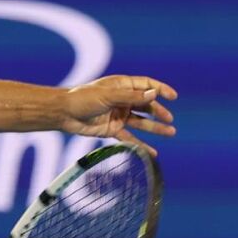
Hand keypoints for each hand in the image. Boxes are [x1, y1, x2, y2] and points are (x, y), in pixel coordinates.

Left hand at [60, 75, 177, 154]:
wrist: (63, 114)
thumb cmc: (83, 99)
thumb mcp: (109, 96)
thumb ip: (131, 97)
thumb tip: (154, 94)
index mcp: (122, 86)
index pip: (147, 85)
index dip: (161, 90)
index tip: (173, 97)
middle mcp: (123, 100)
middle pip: (147, 105)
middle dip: (159, 112)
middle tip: (169, 120)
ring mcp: (119, 115)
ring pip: (142, 122)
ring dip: (156, 127)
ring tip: (171, 132)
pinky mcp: (112, 129)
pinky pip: (130, 137)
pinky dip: (141, 144)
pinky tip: (153, 152)